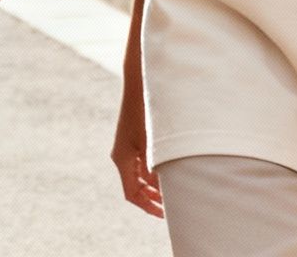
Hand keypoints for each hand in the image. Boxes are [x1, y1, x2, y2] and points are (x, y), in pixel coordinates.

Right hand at [110, 72, 163, 217]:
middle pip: (135, 187)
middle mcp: (121, 155)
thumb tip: (162, 189)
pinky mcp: (133, 139)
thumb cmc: (146, 111)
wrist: (140, 82)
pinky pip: (142, 164)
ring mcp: (127, 147)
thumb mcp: (154, 143)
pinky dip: (154, 172)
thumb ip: (156, 168)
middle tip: (173, 207)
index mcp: (122, 159)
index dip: (148, 207)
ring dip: (155, 186)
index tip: (164, 215)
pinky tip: (171, 170)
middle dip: (153, 199)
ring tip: (175, 190)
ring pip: (140, 176)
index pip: (132, 194)